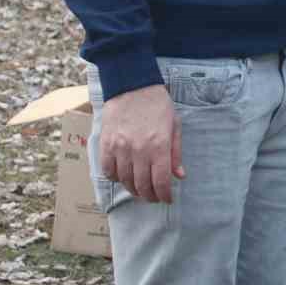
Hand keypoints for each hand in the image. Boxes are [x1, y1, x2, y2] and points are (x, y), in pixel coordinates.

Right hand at [98, 83, 182, 203]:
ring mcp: (120, 147)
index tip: (167, 199)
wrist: (132, 86)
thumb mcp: (174, 125)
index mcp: (159, 145)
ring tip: (140, 189)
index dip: (164, 195)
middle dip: (150, 196)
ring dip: (133, 189)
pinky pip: (108, 170)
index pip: (161, 181)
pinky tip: (123, 177)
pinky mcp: (106, 144)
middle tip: (154, 197)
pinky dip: (115, 178)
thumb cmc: (157, 104)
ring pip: (125, 181)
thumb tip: (179, 176)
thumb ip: (175, 152)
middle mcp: (139, 150)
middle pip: (142, 185)